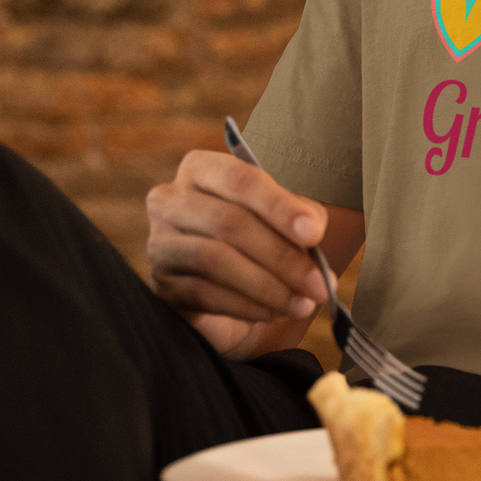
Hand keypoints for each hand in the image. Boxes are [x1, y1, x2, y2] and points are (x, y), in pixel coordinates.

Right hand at [146, 150, 338, 358]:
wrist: (226, 287)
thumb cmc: (258, 239)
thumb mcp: (281, 218)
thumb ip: (298, 214)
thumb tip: (312, 228)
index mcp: (202, 169)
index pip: (240, 179)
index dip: (279, 205)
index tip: (314, 233)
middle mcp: (171, 200)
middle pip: (229, 222)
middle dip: (282, 256)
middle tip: (320, 283)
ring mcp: (160, 243)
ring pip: (215, 260)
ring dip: (268, 286)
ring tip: (303, 303)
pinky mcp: (161, 285)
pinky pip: (206, 295)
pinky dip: (248, 306)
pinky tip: (276, 312)